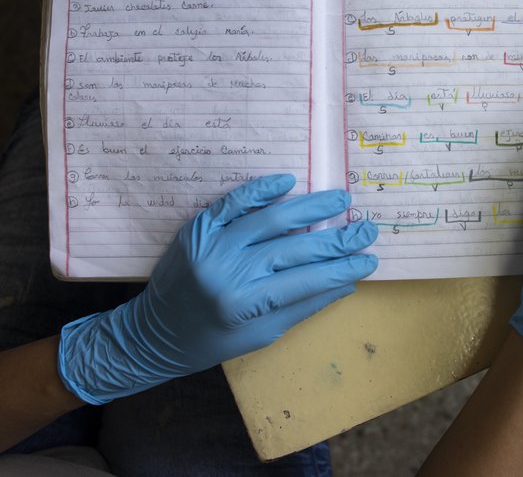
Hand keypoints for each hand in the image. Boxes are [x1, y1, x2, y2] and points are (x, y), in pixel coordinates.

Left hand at [58, 174, 377, 404]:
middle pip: (296, 248)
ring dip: (310, 207)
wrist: (152, 333)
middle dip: (337, 238)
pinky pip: (233, 202)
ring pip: (270, 219)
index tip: (370, 258)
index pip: (308, 280)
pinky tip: (288, 181)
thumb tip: (346, 282)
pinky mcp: (198, 228)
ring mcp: (212, 246)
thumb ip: (302, 306)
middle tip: (366, 227)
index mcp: (246, 305)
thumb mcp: (260, 335)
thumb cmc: (211, 341)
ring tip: (340, 198)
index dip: (343, 268)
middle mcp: (230, 272)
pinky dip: (260, 190)